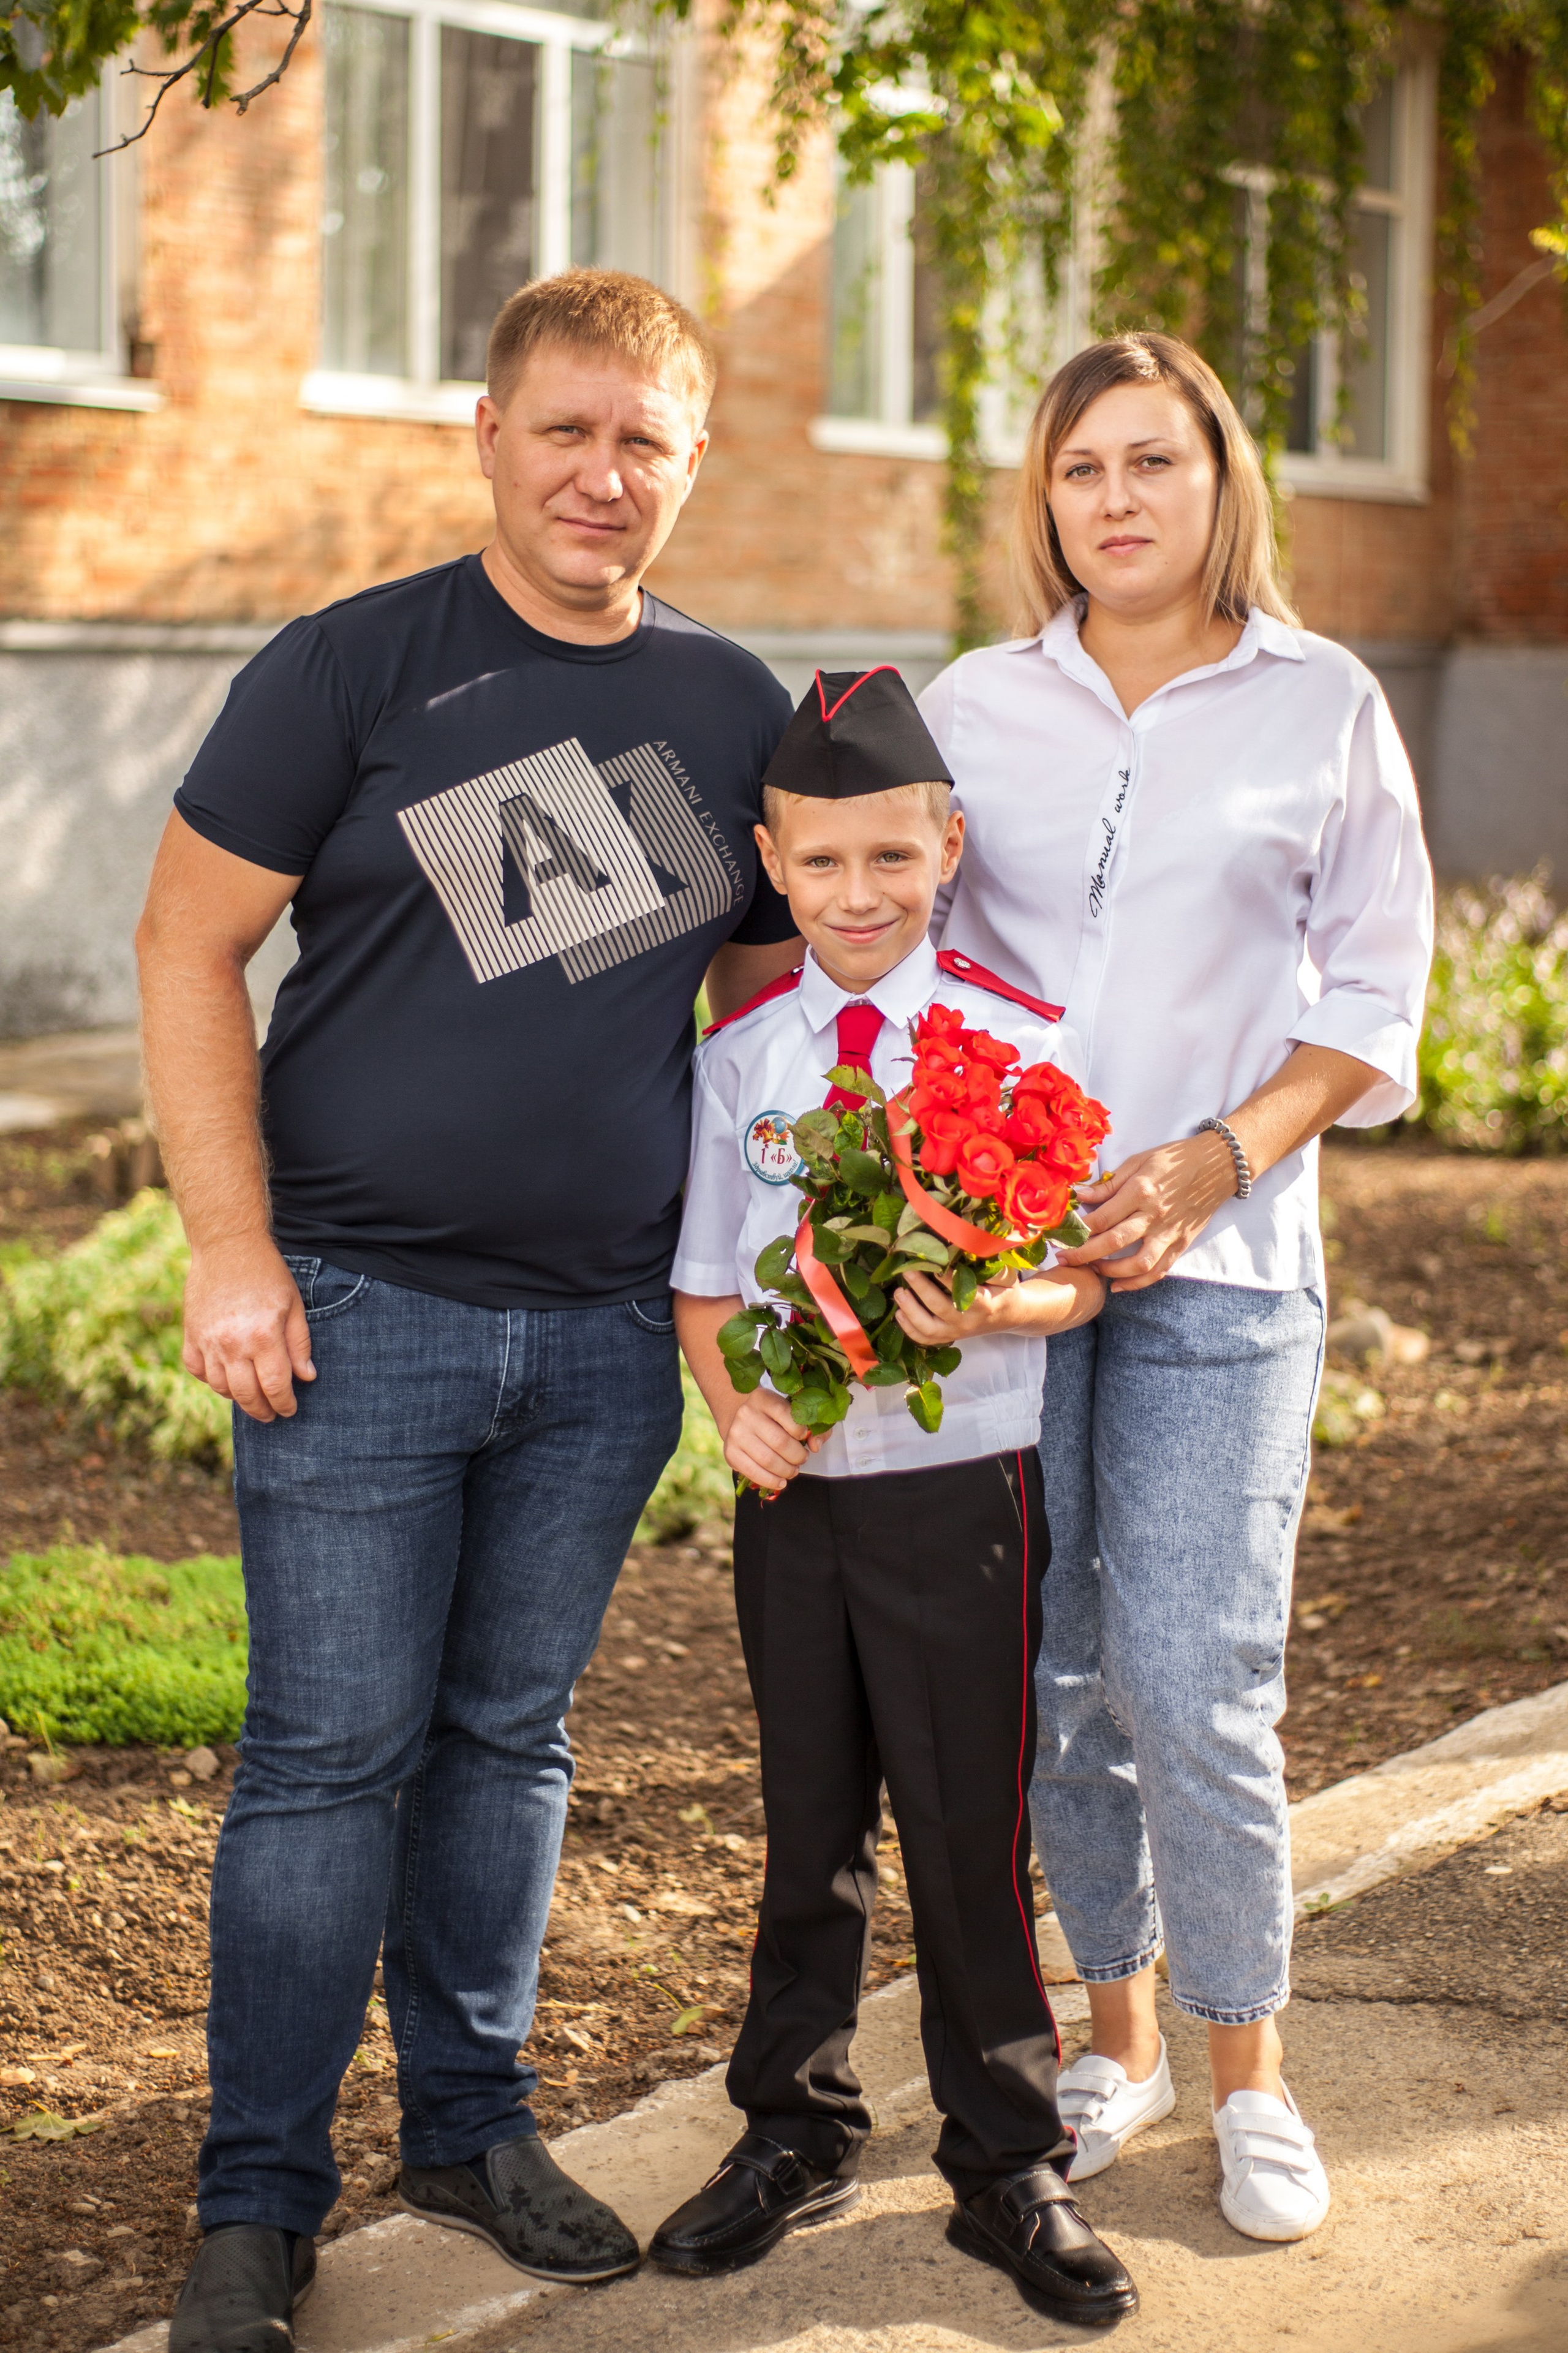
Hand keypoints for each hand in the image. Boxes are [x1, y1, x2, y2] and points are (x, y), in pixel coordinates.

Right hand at [182, 1235, 315, 1421]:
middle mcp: (232, 1344)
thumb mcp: (294, 1305)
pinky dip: (210, 1379)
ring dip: (237, 1397)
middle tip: (271, 1414)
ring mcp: (207, 1340)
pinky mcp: (191, 1334)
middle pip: (247, 1395)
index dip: (285, 1403)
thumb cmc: (267, 1273)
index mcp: (263, 1336)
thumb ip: (300, 1344)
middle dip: (262, 1410)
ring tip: (251, 1396)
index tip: (290, 1409)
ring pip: (220, 1387)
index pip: (276, 1386)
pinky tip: (225, 1377)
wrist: (227, 1246)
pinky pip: (197, 1370)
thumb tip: (306, 1377)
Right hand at [720, 1389, 822, 1491]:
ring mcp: (736, 1434)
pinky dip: (771, 1481)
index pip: (787, 1415)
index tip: (805, 1438)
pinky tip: (781, 1482)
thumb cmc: (774, 1417)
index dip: (801, 1431)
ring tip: (793, 1470)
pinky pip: (753, 1472)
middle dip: (797, 1456)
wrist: (742, 1420)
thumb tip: (815, 1445)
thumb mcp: (792, 1411)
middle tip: (802, 1459)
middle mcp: (746, 1414)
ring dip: (786, 1470)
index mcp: (763, 1398)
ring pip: (768, 1460)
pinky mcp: (730, 1453)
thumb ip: (813, 1425)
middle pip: (780, 1442)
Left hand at [894, 1265, 1020, 1346]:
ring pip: (928, 1329)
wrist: (1009, 1316)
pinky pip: (925, 1339)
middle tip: (907, 1271)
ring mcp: (957, 1333)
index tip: (933, 1263)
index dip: (946, 1278)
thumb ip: (992, 1267)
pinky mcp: (948, 1338)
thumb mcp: (1006, 1277)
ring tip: (899, 1292)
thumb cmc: (1005, 1291)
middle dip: (921, 1289)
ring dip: (910, 1311)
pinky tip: (899, 1312)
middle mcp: (968, 1322)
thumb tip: (969, 1251)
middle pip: (941, 1309)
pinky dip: (908, 1328)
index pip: (962, 1293)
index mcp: (985, 1305)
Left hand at [1052, 1134, 1236, 1291]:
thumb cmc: (1174, 1159)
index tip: (1063, 1235)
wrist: (1217, 1166)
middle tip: (1064, 1259)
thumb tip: (1079, 1196)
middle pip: (1114, 1242)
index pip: (1103, 1217)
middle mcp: (1154, 1215)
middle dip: (1084, 1255)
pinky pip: (1159, 1270)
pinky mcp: (1181, 1243)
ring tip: (1092, 1270)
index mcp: (1141, 1191)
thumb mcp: (1139, 1162)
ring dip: (1111, 1272)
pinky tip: (1118, 1286)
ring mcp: (1170, 1232)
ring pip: (1138, 1263)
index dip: (1080, 1230)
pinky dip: (1138, 1283)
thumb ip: (1109, 1184)